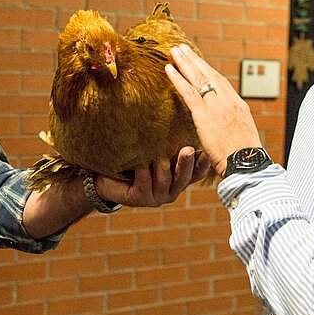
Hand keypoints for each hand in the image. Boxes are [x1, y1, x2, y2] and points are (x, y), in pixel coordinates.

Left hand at [96, 146, 211, 206]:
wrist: (105, 177)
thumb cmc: (133, 160)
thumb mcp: (155, 151)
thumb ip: (168, 144)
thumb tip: (181, 115)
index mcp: (178, 179)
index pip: (197, 173)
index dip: (203, 164)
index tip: (208, 151)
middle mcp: (171, 190)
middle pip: (184, 178)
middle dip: (186, 163)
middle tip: (188, 150)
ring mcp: (157, 197)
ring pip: (165, 181)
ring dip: (163, 167)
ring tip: (159, 154)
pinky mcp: (140, 199)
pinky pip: (145, 184)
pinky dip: (143, 172)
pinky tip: (140, 163)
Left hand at [165, 44, 262, 176]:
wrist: (246, 164)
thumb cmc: (244, 158)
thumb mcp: (242, 137)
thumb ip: (231, 126)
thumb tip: (224, 127)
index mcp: (238, 106)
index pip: (221, 83)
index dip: (209, 71)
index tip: (199, 62)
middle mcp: (228, 102)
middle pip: (210, 75)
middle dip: (196, 60)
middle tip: (184, 48)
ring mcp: (217, 106)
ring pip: (198, 79)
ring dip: (185, 63)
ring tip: (175, 51)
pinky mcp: (205, 115)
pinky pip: (188, 92)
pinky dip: (177, 79)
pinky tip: (168, 69)